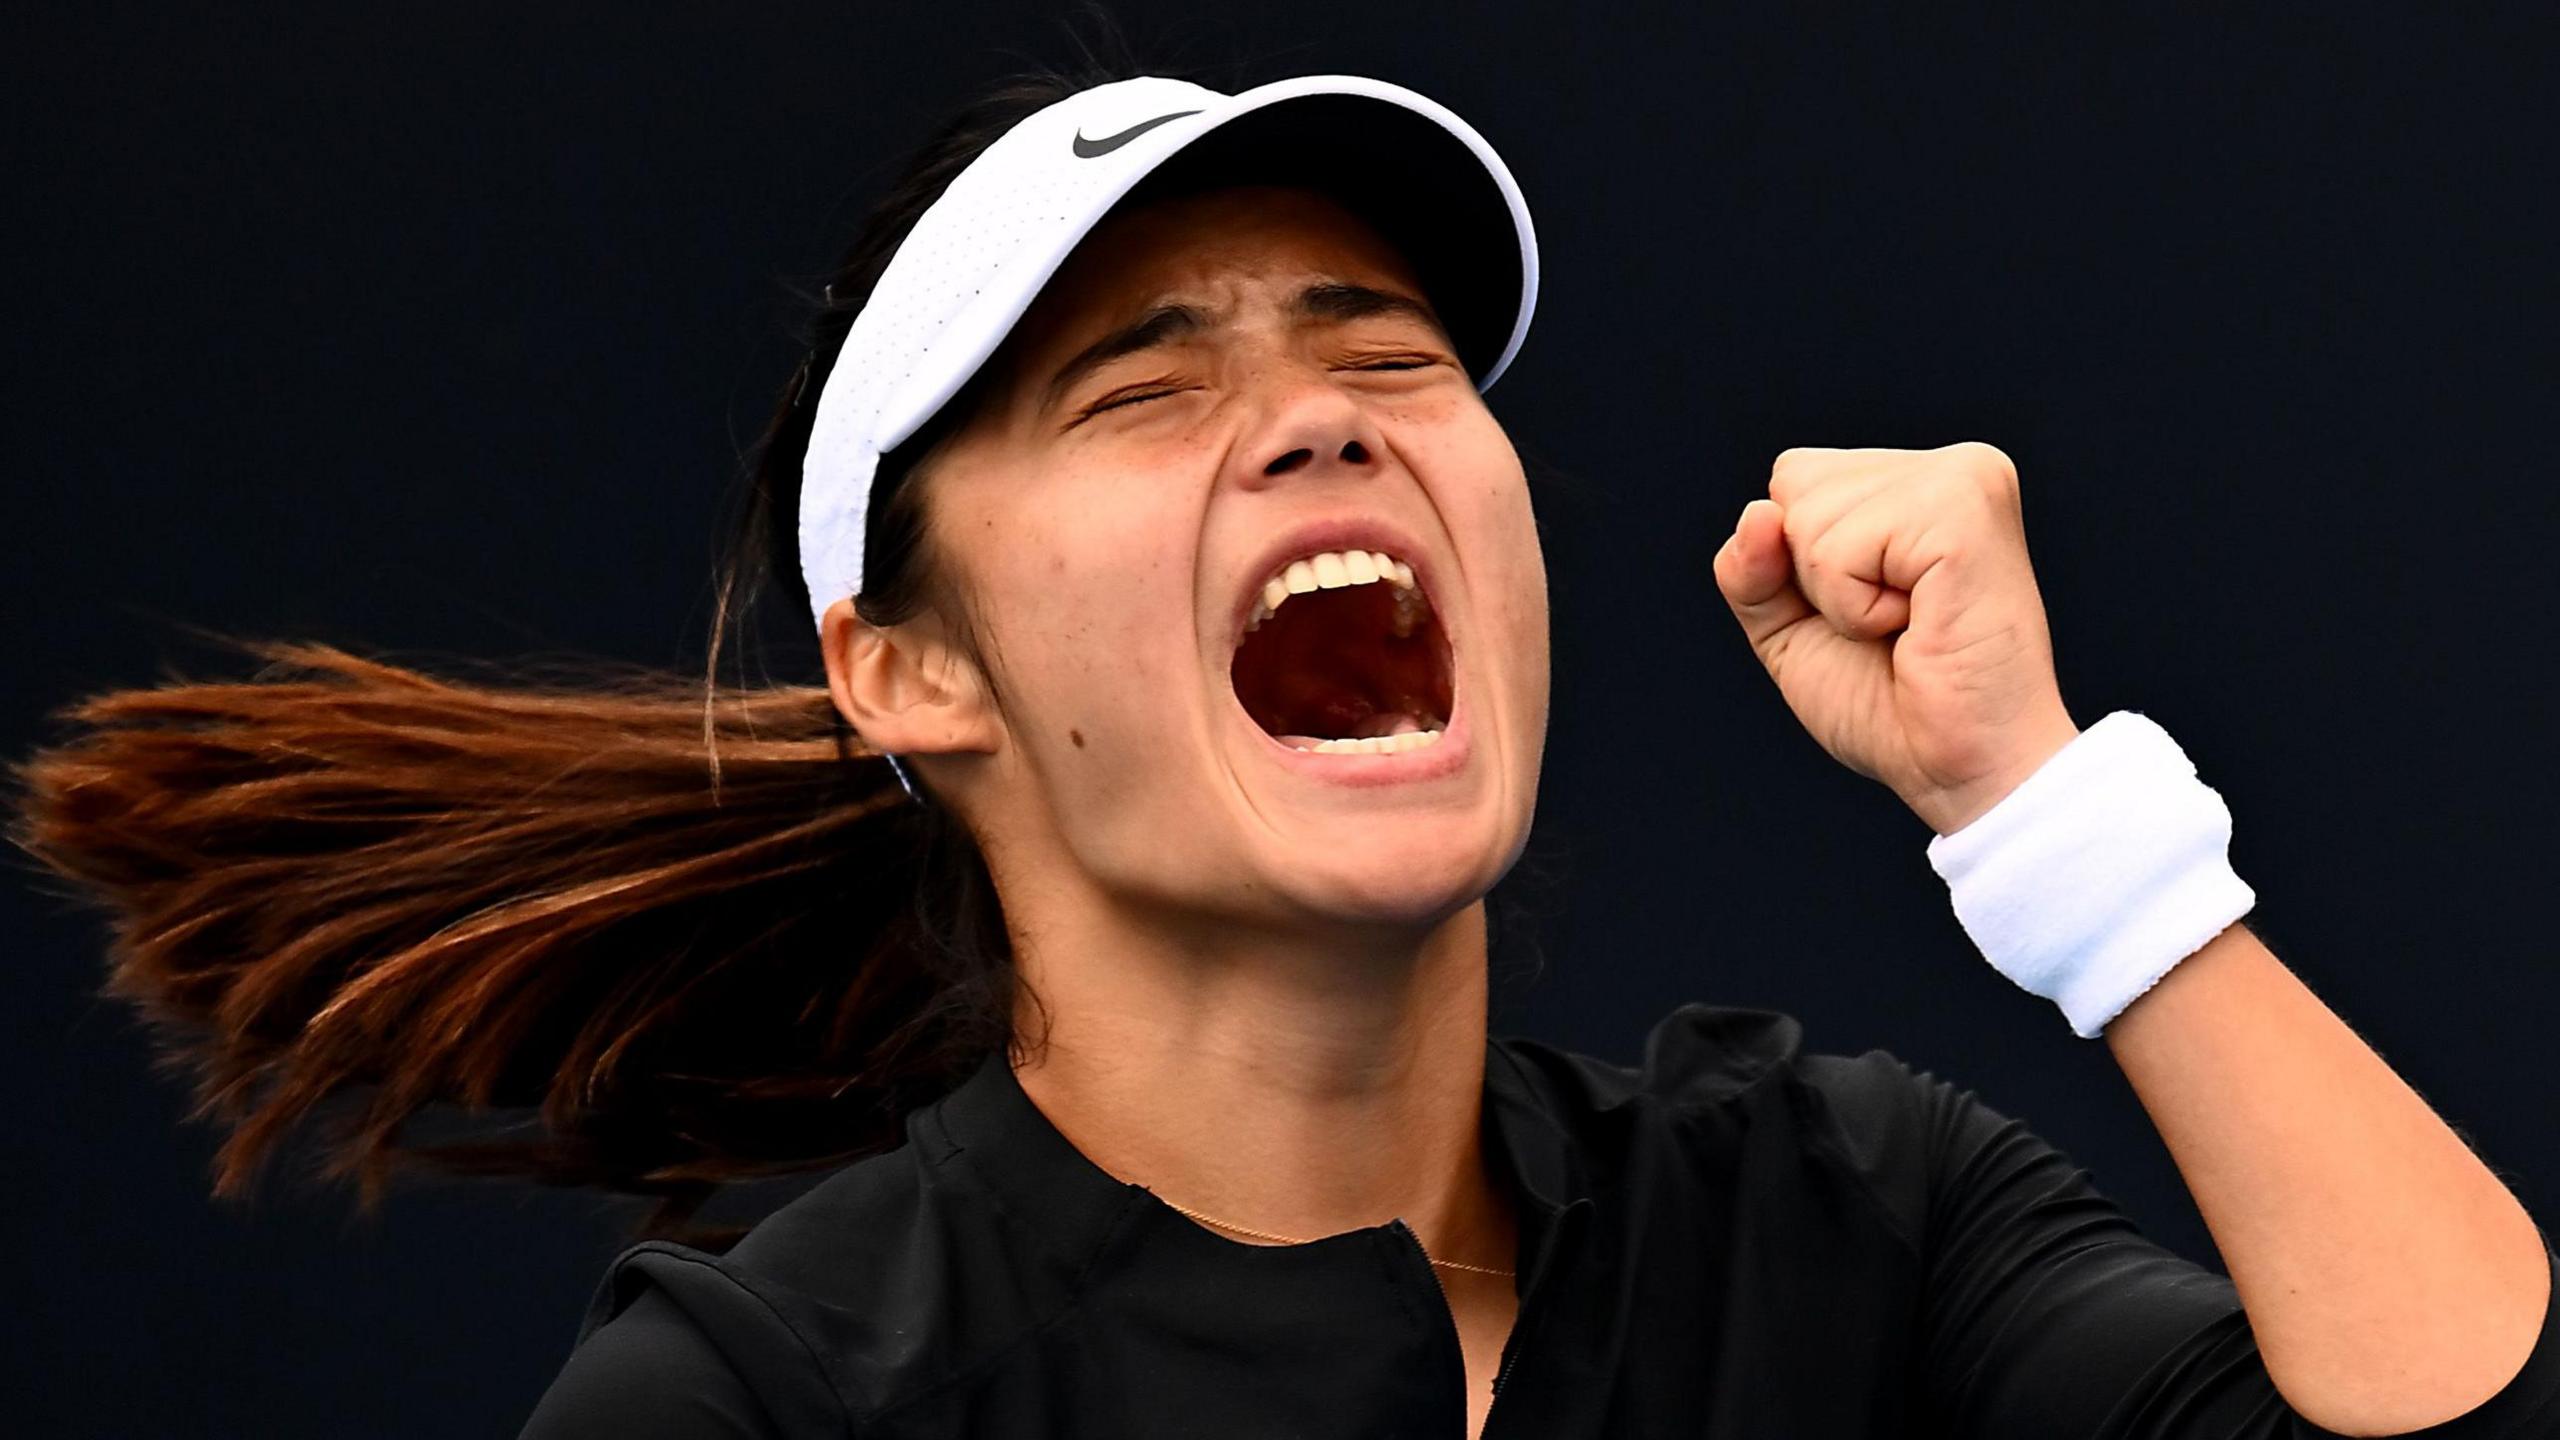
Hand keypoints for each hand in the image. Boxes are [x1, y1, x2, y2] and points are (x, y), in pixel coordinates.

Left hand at [1712, 441, 2082, 835]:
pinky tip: (1918, 626)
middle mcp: (1950, 467)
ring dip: (1838, 600)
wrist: (1960, 771)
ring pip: (1808, 517)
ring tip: (1911, 627)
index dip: (1797, 563)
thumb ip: (1751, 566)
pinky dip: (1854, 611)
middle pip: (1791, 485)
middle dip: (1813, 578)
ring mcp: (1962, 480)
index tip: (1876, 611)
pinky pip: (1835, 552)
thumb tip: (1758, 512)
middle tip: (1895, 626)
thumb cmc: (1891, 705)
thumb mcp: (1789, 626)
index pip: (1791, 478)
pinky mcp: (1963, 511)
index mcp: (1919, 480)